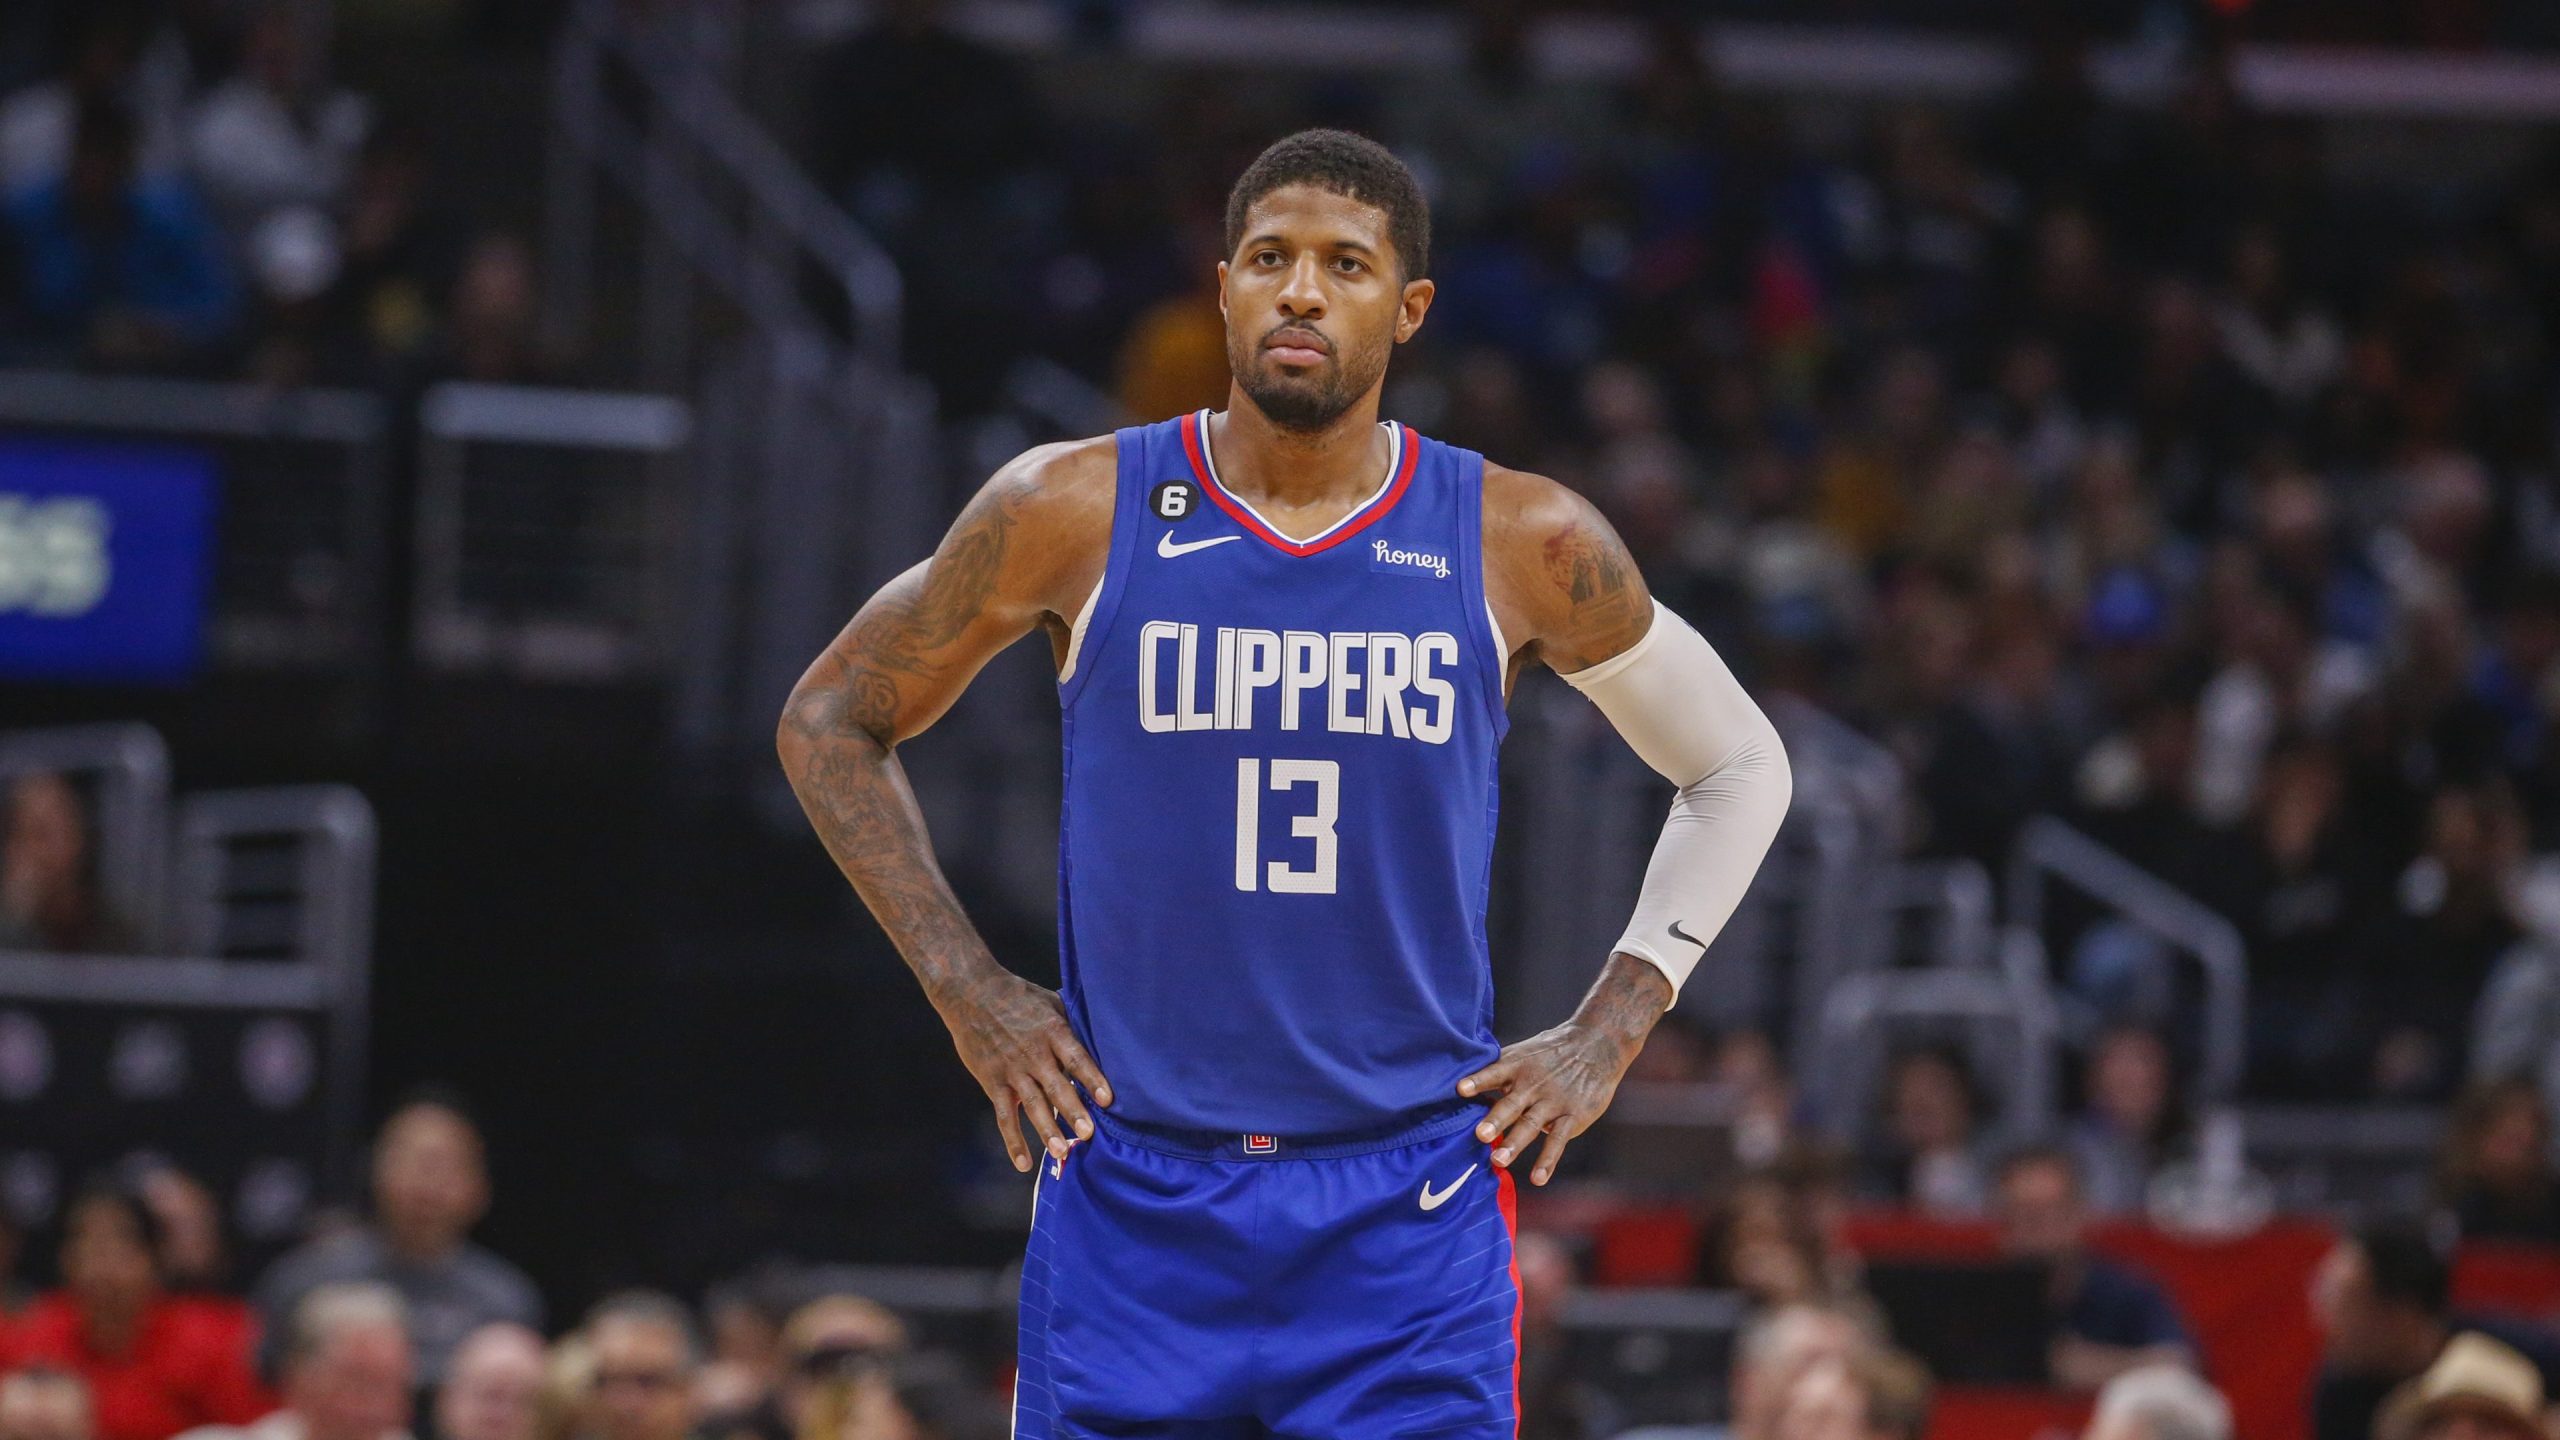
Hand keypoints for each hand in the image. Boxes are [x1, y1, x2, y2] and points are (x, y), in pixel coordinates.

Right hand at [937, 969, 1111, 1171]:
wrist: (971, 993)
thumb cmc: (1018, 997)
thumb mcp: (1050, 1002)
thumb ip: (1072, 1025)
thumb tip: (1105, 1040)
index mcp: (1052, 1031)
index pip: (1075, 1057)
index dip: (1091, 1078)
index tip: (1107, 1099)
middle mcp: (1032, 1053)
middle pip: (1055, 1086)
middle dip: (1072, 1111)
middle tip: (1088, 1134)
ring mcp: (1011, 1070)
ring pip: (1031, 1105)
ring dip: (1046, 1131)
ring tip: (1062, 1152)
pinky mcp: (993, 1082)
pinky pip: (1004, 1116)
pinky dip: (1013, 1141)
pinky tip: (1024, 1164)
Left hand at [1456, 1018, 1642, 1185]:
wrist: (1597, 1044)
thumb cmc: (1550, 1052)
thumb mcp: (1523, 1053)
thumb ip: (1497, 1071)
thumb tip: (1460, 1088)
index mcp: (1516, 1066)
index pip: (1493, 1072)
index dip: (1477, 1081)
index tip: (1460, 1089)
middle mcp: (1532, 1084)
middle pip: (1511, 1104)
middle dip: (1496, 1120)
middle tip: (1480, 1135)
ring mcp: (1553, 1101)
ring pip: (1531, 1124)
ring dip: (1515, 1143)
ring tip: (1499, 1160)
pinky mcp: (1572, 1116)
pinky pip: (1558, 1140)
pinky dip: (1548, 1160)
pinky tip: (1537, 1178)